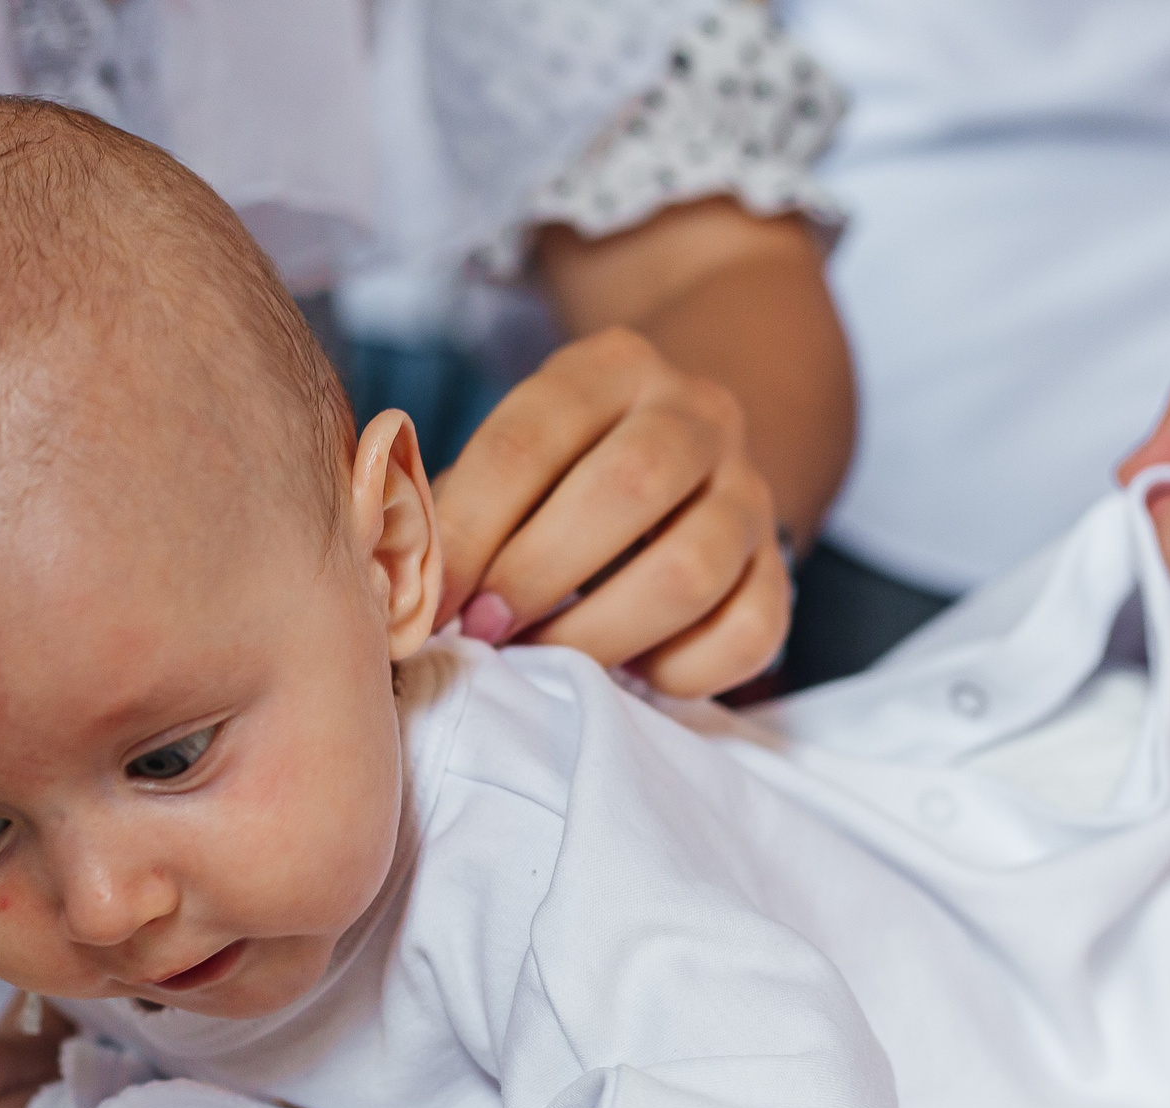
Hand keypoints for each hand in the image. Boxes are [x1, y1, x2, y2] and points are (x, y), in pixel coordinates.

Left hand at [434, 326, 789, 695]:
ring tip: (541, 662)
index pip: (532, 438)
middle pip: (628, 489)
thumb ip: (449, 507)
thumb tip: (391, 587)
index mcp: (611, 368)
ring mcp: (749, 490)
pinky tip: (627, 677)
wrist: (684, 458)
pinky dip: (681, 671)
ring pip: (692, 568)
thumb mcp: (504, 458)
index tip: (427, 599)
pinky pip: (748, 631)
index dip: (470, 528)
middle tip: (483, 632)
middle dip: (539, 575)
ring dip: (600, 634)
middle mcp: (696, 414)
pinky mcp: (778, 569)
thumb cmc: (556, 477)